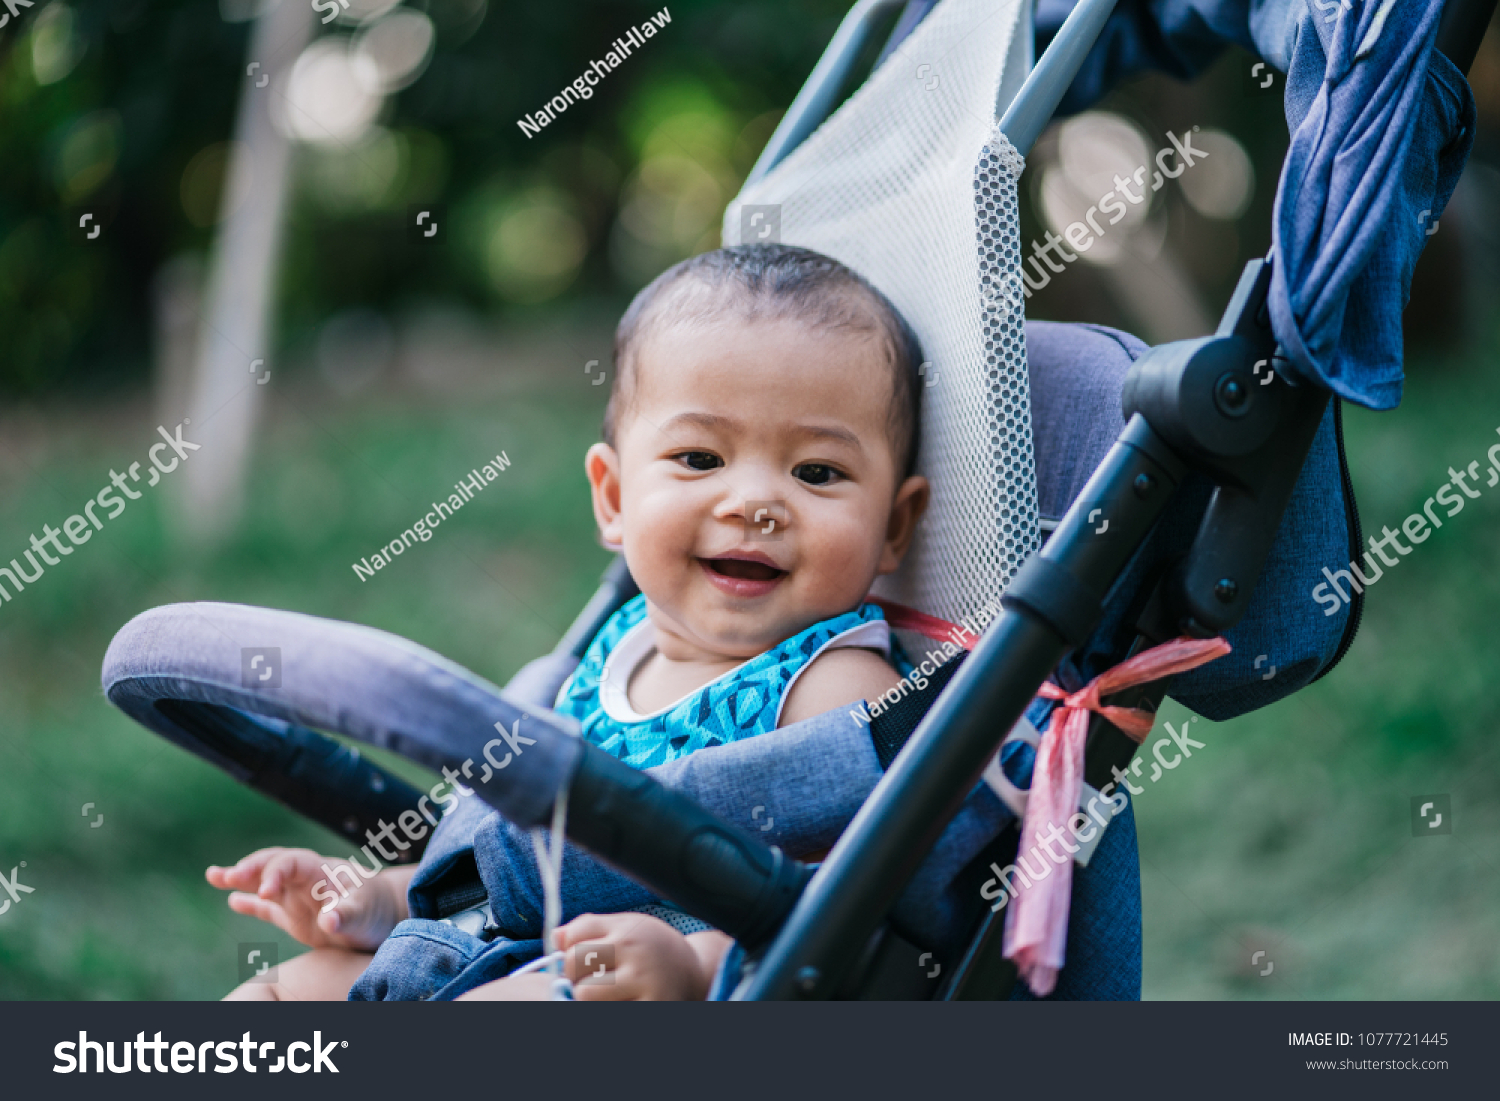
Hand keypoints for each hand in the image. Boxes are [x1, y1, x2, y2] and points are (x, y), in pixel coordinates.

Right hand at [206, 848, 411, 950]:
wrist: (386, 918)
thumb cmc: (377, 911)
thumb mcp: (366, 913)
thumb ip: (348, 915)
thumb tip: (330, 920)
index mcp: (322, 872)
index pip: (292, 862)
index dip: (275, 873)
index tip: (264, 891)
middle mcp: (306, 880)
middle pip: (273, 864)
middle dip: (250, 868)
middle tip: (225, 875)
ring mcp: (298, 897)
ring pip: (264, 882)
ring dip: (241, 879)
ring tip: (213, 875)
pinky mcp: (296, 917)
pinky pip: (268, 908)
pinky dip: (250, 903)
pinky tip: (231, 899)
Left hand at [555, 912, 729, 1000]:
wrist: (698, 975)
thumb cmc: (653, 949)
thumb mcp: (627, 926)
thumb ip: (590, 927)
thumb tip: (555, 937)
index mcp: (627, 930)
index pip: (572, 939)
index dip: (569, 952)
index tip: (582, 962)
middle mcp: (636, 954)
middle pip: (574, 966)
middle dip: (575, 976)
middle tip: (593, 981)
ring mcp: (644, 985)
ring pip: (585, 996)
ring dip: (588, 998)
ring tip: (606, 996)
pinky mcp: (650, 1009)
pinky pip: (608, 1015)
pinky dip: (606, 1011)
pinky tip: (620, 1005)